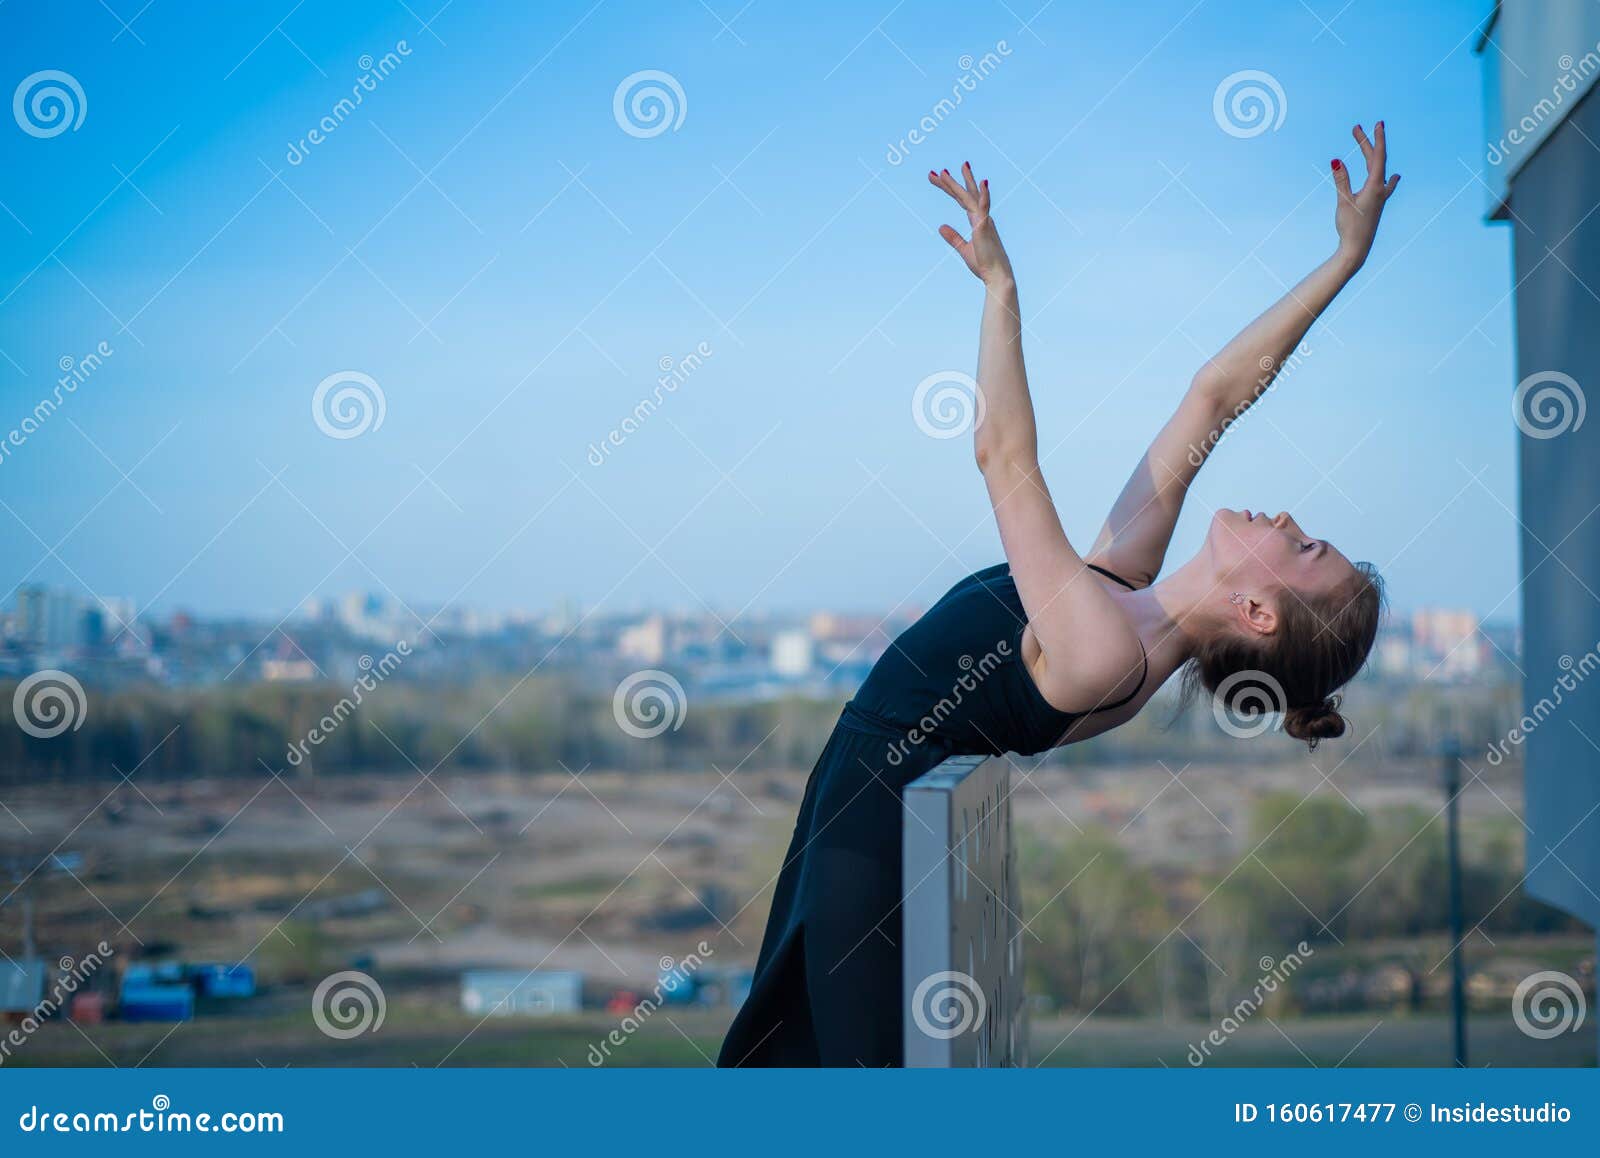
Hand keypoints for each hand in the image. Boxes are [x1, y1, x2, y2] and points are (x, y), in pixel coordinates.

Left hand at [929, 163, 1013, 285]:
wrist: (997, 276)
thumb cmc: (984, 265)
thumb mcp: (964, 249)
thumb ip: (953, 237)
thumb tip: (940, 226)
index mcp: (978, 221)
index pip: (961, 200)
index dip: (950, 189)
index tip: (938, 178)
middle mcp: (982, 217)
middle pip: (965, 195)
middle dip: (951, 183)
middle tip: (937, 171)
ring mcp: (984, 220)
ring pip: (968, 198)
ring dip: (956, 185)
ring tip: (943, 172)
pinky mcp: (985, 227)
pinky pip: (982, 208)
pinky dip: (983, 195)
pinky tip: (981, 182)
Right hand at [1332, 121, 1399, 267]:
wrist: (1358, 249)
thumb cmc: (1350, 226)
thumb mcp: (1344, 201)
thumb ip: (1341, 180)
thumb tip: (1336, 160)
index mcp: (1375, 186)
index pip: (1378, 156)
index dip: (1376, 139)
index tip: (1377, 124)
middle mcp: (1381, 189)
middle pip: (1376, 161)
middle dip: (1367, 144)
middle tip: (1357, 129)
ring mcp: (1381, 197)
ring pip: (1381, 171)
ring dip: (1376, 157)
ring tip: (1376, 146)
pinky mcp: (1377, 205)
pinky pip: (1384, 184)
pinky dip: (1387, 177)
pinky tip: (1393, 179)